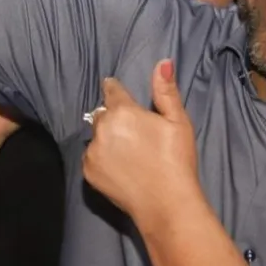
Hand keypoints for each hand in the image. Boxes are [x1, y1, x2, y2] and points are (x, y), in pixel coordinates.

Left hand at [82, 60, 199, 227]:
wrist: (166, 204)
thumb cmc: (176, 159)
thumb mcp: (177, 121)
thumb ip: (166, 91)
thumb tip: (162, 61)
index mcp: (123, 111)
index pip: (112, 90)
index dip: (116, 89)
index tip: (117, 90)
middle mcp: (102, 128)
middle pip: (103, 114)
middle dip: (114, 117)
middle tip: (133, 132)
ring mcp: (92, 152)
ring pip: (97, 136)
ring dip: (106, 138)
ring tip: (127, 152)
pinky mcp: (88, 173)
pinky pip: (92, 157)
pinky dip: (102, 158)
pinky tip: (120, 167)